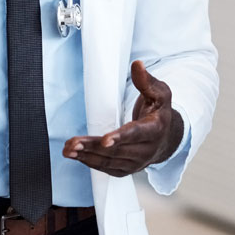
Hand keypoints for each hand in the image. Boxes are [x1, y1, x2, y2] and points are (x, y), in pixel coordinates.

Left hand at [65, 60, 184, 176]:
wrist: (166, 137)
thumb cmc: (159, 112)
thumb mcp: (159, 93)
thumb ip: (146, 80)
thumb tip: (137, 65)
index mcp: (155, 129)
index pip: (136, 133)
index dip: (120, 137)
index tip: (105, 140)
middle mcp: (147, 150)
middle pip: (117, 150)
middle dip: (92, 146)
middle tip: (73, 143)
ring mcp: (137, 163)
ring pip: (109, 161)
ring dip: (86, 156)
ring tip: (68, 149)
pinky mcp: (127, 169)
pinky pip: (106, 168)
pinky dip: (90, 162)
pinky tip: (76, 156)